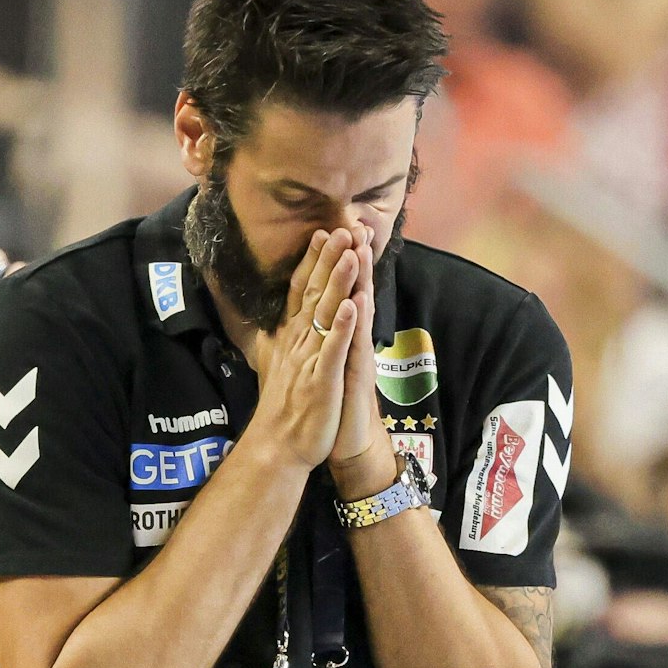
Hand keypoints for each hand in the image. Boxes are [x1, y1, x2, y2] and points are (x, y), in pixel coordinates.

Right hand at [247, 229, 359, 469]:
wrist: (279, 446)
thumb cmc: (282, 407)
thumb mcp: (274, 364)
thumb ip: (276, 339)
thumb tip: (270, 320)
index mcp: (291, 336)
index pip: (300, 290)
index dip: (312, 261)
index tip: (322, 232)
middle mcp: (298, 341)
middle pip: (314, 293)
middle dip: (329, 260)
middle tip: (341, 228)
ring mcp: (309, 359)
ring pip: (325, 314)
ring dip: (338, 282)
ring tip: (350, 253)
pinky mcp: (321, 380)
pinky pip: (333, 349)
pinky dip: (341, 327)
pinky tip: (351, 306)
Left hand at [329, 230, 398, 498]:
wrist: (344, 443)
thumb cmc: (328, 406)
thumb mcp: (316, 368)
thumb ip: (315, 342)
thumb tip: (304, 322)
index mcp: (334, 335)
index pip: (332, 292)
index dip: (328, 263)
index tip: (325, 230)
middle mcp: (348, 340)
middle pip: (351, 292)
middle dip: (351, 259)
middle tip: (354, 224)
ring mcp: (354, 354)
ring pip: (359, 310)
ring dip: (361, 279)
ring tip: (362, 249)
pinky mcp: (356, 373)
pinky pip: (357, 344)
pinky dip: (357, 322)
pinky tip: (360, 300)